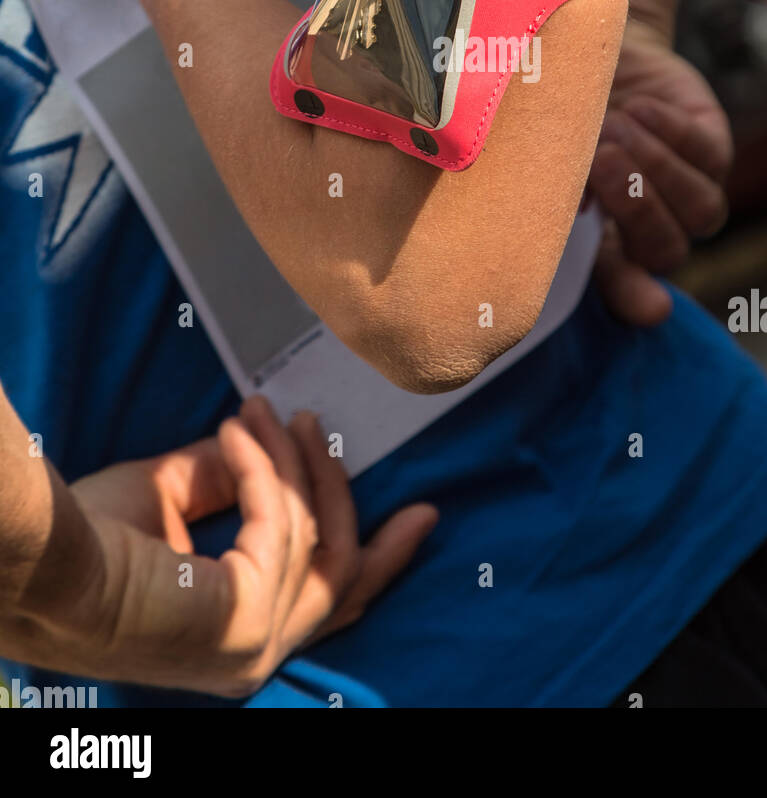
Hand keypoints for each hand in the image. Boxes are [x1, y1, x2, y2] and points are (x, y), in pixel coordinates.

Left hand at [15, 397, 435, 697]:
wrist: (49, 566)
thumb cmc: (93, 542)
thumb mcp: (175, 498)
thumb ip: (230, 480)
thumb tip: (266, 444)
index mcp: (239, 632)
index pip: (327, 602)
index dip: (379, 557)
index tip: (419, 516)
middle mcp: (256, 654)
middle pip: (342, 575)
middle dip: (343, 496)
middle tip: (326, 430)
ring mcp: (255, 644)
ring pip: (313, 537)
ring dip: (291, 462)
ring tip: (262, 410)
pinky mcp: (247, 619)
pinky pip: (280, 523)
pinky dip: (263, 467)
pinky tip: (237, 429)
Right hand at [589, 13, 731, 324]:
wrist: (593, 58)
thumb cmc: (559, 111)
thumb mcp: (550, 146)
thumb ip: (558, 180)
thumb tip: (573, 203)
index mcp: (610, 244)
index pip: (626, 288)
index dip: (637, 299)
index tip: (653, 309)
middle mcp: (657, 228)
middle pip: (668, 250)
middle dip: (637, 207)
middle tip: (601, 158)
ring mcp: (693, 191)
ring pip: (702, 209)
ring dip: (658, 169)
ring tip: (615, 126)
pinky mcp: (714, 148)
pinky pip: (707, 153)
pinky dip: (670, 132)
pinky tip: (639, 107)